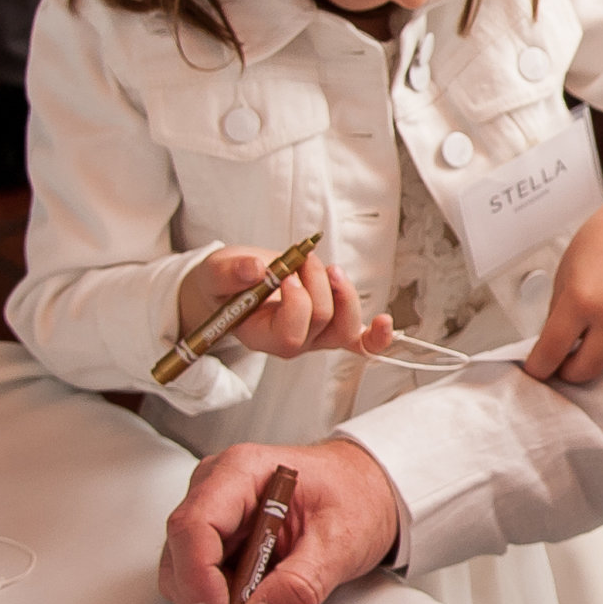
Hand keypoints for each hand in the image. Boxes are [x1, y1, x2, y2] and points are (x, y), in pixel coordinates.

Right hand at [158, 436, 402, 603]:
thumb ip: (301, 583)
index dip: (198, 576)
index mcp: (243, 472)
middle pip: (182, 553)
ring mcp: (216, 516)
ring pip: (183, 573)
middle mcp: (218, 489)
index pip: (195, 525)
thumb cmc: (356, 497)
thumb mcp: (341, 541)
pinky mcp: (220, 541)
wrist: (368, 492)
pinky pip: (202, 581)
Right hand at [179, 242, 391, 363]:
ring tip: (327, 269)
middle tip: (297, 261)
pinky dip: (376, 336)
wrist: (233, 286)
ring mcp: (317, 336)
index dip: (296, 302)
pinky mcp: (332, 325)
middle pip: (322, 320)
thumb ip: (230, 272)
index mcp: (262, 336)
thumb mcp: (217, 271)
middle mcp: (294, 342)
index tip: (284, 274)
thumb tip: (254, 268)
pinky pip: (360, 341)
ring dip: (342, 292)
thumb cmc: (225, 282)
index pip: (291, 334)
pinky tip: (386, 323)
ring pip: (345, 326)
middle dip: (316, 281)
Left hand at [524, 153, 602, 381]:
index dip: (540, 366)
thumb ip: (559, 315)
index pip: (552, 351)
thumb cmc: (602, 243)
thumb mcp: (566, 275)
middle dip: (571, 371)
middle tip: (566, 365)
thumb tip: (554, 351)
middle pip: (587, 369)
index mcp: (580, 299)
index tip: (537, 371)